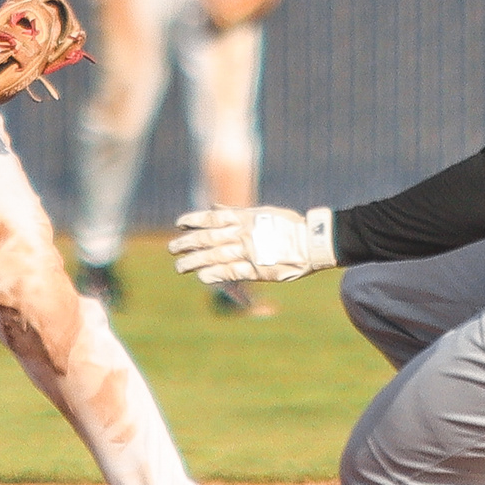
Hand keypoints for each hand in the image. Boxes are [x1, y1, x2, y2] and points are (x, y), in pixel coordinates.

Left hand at [169, 204, 333, 286]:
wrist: (312, 242)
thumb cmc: (289, 225)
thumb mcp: (263, 212)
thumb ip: (237, 212)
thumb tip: (214, 207)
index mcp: (245, 218)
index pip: (213, 218)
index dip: (194, 221)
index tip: (179, 224)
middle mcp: (244, 234)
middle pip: (209, 239)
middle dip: (188, 243)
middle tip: (172, 248)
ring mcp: (250, 252)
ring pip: (215, 257)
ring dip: (195, 261)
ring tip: (180, 266)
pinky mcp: (257, 270)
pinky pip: (231, 272)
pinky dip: (215, 274)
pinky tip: (202, 276)